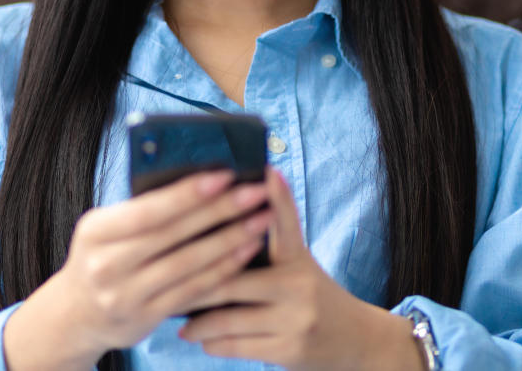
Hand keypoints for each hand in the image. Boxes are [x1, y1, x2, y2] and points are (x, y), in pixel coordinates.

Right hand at [3, 170, 272, 370]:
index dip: (188, 193)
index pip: (148, 210)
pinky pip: (194, 290)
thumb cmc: (103, 255)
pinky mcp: (147, 317)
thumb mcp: (106, 228)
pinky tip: (247, 249)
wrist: (77, 314)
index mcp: (96, 231)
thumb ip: (142, 208)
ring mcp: (126, 296)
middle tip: (257, 191)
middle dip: (221, 210)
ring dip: (231, 239)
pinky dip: (224, 268)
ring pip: (189, 264)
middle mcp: (107, 265)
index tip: (226, 174)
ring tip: (262, 218)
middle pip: (174, 235)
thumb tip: (199, 175)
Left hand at [178, 167, 424, 370]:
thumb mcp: (299, 265)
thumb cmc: (312, 296)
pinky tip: (201, 339)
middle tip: (165, 280)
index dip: (276, 196)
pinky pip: (237, 345)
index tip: (264, 171)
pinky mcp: (289, 350)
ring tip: (179, 320)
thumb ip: (269, 242)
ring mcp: (296, 319)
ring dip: (197, 321)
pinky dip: (213, 342)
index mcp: (299, 258)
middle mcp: (299, 284)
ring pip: (229, 318)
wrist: (356, 341)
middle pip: (233, 278)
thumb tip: (228, 213)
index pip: (284, 222)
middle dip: (195, 282)